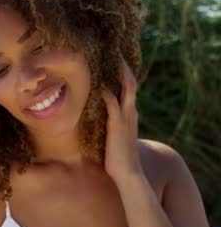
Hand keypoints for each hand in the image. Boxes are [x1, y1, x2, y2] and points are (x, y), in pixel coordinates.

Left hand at [100, 57, 142, 181]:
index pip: (128, 89)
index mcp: (129, 115)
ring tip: (112, 60)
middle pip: (130, 83)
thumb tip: (96, 121)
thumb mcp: (114, 137)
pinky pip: (113, 105)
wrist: (128, 174)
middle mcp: (131, 113)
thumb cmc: (118, 158)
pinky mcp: (117, 126)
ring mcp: (126, 118)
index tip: (116, 61)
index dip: (124, 75)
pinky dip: (107, 95)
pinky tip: (100, 87)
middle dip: (124, 68)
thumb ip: (109, 126)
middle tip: (116, 52)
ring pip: (126, 90)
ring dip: (120, 74)